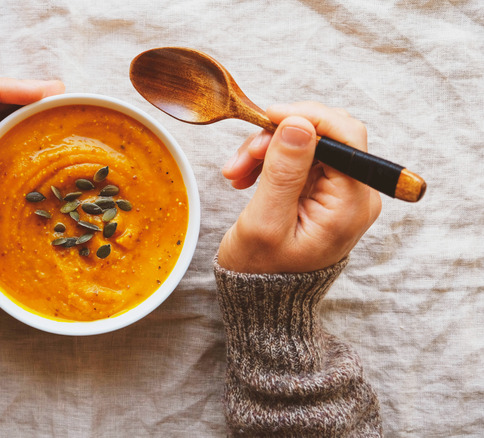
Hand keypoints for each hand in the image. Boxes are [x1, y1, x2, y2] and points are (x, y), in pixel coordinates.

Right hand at [217, 102, 381, 272]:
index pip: (346, 136)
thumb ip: (284, 171)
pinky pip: (300, 159)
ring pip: (308, 143)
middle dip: (280, 136)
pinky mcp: (323, 193)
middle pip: (326, 135)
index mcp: (350, 205)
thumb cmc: (261, 272)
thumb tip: (298, 123)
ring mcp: (340, 193)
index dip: (307, 117)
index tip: (268, 116)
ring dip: (268, 149)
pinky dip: (270, 160)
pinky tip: (246, 175)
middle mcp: (356, 195)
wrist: (263, 301)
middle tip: (243, 156)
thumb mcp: (265, 222)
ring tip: (236, 172)